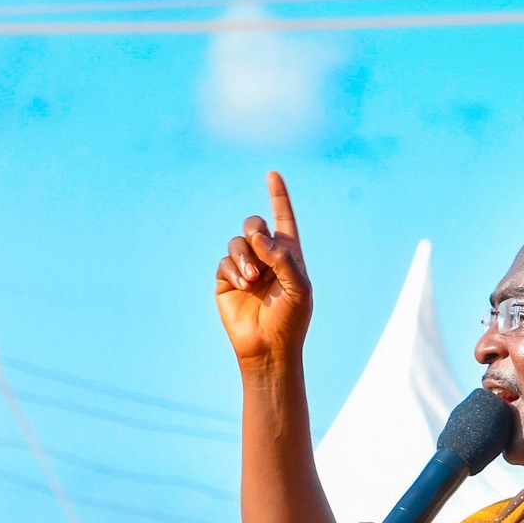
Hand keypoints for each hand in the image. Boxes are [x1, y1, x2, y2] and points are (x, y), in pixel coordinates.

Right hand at [215, 171, 311, 369]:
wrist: (269, 348)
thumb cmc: (291, 320)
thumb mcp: (299, 288)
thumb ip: (284, 258)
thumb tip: (260, 238)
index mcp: (288, 255)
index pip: (283, 219)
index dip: (278, 196)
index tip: (272, 174)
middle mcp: (266, 258)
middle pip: (254, 224)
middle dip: (255, 229)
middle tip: (259, 243)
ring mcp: (245, 268)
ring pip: (237, 243)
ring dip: (244, 256)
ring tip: (251, 278)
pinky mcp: (227, 280)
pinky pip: (225, 262)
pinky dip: (234, 270)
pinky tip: (243, 285)